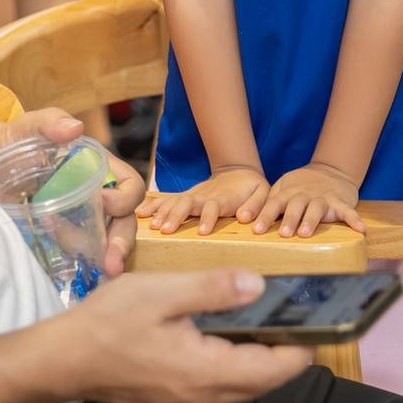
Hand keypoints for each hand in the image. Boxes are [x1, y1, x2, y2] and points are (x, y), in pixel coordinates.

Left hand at [0, 108, 145, 275]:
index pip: (131, 186)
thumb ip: (50, 122)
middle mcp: (97, 195)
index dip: (125, 199)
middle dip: (120, 244)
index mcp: (99, 168)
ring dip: (95, 253)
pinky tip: (70, 268)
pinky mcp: (63, 237)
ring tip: (67, 250)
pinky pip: (80, 253)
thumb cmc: (15, 140)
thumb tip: (74, 128)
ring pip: (104, 242)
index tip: (103, 201)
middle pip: (124, 222)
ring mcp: (81, 218)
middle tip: (110, 265)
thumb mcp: (30, 126)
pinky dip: (79, 262)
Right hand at [40, 269, 310, 402]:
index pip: (274, 368)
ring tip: (268, 325)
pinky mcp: (173, 401)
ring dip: (259, 361)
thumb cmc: (107, 323)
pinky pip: (218, 388)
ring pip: (241, 388)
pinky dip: (233, 366)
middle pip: (263, 382)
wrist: (60, 360)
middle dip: (285, 354)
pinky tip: (225, 339)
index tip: (321, 321)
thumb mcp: (161, 292)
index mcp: (207, 370)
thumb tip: (259, 286)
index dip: (302, 346)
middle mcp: (203, 396)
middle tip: (299, 318)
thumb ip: (213, 288)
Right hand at [139, 166, 270, 235]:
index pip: (214, 207)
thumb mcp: (262, 192)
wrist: (237, 170)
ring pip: (174, 201)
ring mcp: (192, 195)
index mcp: (222, 198)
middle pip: (187, 204)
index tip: (202, 231)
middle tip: (165, 229)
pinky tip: (140, 213)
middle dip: (176, 216)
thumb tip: (244, 217)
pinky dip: (153, 205)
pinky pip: (166, 200)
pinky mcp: (184, 197)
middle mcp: (203, 196)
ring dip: (162, 212)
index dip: (208, 217)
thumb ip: (255, 205)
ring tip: (152, 226)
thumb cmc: (251, 186)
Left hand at [256, 162, 365, 237]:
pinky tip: (360, 229)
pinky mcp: (340, 201)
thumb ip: (265, 205)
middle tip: (282, 234)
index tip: (253, 227)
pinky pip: (348, 211)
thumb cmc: (299, 188)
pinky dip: (354, 219)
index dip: (263, 215)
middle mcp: (303, 195)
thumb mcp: (281, 191)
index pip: (273, 203)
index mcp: (287, 194)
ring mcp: (323, 197)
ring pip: (316, 208)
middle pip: (294, 206)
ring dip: (311, 220)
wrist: (330, 170)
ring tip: (305, 234)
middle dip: (288, 219)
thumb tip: (242, 219)